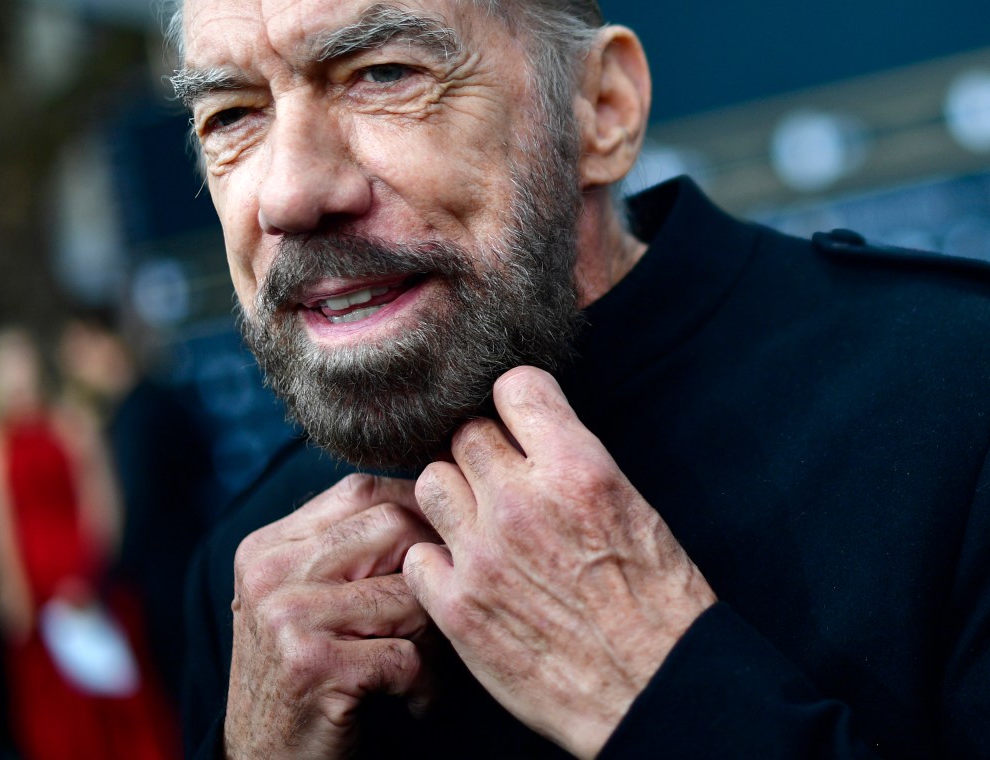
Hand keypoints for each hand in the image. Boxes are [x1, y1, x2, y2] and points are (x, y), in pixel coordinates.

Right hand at [225, 473, 438, 759]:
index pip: (360, 489)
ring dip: (433, 633)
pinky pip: (406, 655)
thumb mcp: (300, 596)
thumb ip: (342, 546)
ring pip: (409, 593)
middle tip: (440, 605)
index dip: (414, 503)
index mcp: (269, 547)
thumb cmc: (299, 670)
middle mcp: (272, 573)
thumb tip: (428, 497)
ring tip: (426, 660)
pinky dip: (425, 682)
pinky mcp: (313, 667)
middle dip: (431, 566)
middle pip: (393, 527)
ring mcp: (288, 618)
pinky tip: (415, 698)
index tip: (443, 536)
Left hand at [403, 366, 716, 759]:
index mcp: (576, 469)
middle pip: (467, 434)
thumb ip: (572, 461)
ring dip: (454, 495)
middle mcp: (522, 502)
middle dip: (485, 451)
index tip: (521, 419)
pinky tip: (466, 571)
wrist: (654, 691)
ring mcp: (482, 554)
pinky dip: (438, 559)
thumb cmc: (657, 602)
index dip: (519, 401)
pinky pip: (418, 552)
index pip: (515, 386)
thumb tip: (534, 432)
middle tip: (503, 479)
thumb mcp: (632, 505)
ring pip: (432, 482)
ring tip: (479, 520)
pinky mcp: (457, 607)